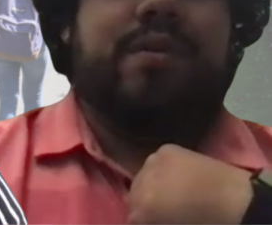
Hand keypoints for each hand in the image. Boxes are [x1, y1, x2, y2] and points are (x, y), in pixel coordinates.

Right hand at [127, 144, 253, 223]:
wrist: (236, 200)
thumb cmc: (204, 221)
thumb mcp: (172, 224)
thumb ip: (153, 218)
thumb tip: (147, 215)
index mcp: (143, 207)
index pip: (131, 215)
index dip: (142, 218)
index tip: (152, 219)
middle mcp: (141, 181)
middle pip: (134, 193)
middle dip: (144, 200)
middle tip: (160, 207)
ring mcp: (152, 161)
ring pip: (142, 174)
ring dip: (150, 182)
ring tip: (168, 189)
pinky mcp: (166, 149)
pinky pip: (155, 161)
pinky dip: (162, 168)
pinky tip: (175, 174)